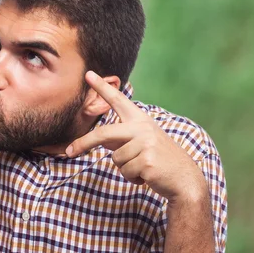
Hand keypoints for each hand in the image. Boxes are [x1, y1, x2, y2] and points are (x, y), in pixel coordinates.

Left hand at [66, 71, 207, 202]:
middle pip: (103, 133)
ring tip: (144, 167)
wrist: (184, 179)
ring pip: (115, 159)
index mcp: (140, 120)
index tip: (87, 74)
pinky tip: (148, 175)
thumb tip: (100, 140)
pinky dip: (133, 178)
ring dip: (125, 169)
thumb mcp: (141, 143)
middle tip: (68, 152)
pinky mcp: (147, 160)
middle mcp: (142, 127)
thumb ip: (121, 138)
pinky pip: (125, 172)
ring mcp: (145, 143)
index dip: (102, 87)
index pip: (118, 100)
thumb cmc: (160, 160)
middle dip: (83, 143)